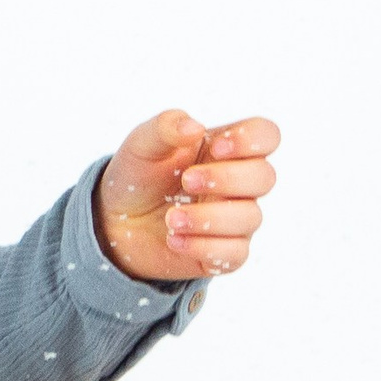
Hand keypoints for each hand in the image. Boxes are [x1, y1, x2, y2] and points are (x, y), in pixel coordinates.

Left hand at [94, 110, 279, 282]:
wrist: (114, 223)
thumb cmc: (137, 177)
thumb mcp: (142, 144)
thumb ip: (165, 127)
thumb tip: (195, 127)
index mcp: (225, 149)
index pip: (266, 135)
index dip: (251, 140)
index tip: (216, 148)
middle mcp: (237, 184)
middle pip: (265, 177)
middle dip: (227, 179)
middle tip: (187, 181)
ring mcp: (234, 219)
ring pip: (251, 217)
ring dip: (209, 217)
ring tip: (170, 219)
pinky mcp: (225, 253)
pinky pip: (235, 254)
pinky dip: (203, 247)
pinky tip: (173, 239)